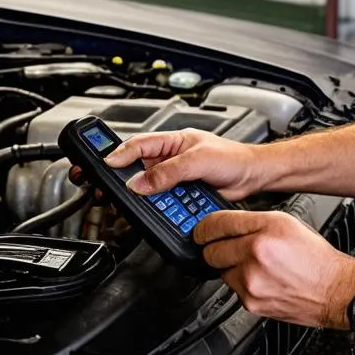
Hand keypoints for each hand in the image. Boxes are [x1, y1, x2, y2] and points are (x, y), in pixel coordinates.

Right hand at [104, 128, 265, 200]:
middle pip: (136, 168)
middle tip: (100, 186)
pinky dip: (153, 209)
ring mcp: (175, 178)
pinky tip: (150, 212)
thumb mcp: (198, 161)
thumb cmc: (233, 157)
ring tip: (122, 202)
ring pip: (147, 188)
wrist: (254, 177)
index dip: (118, 155)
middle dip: (118, 178)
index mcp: (172, 142)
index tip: (104, 165)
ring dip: (136, 197)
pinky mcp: (181, 196)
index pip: (138, 145)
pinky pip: (161, 203)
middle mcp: (170, 159)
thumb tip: (141, 182)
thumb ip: (169, 171)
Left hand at [194, 210, 354, 328]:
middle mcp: (255, 254)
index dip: (204, 226)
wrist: (335, 291)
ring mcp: (251, 281)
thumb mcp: (287, 224)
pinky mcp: (251, 302)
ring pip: (220, 271)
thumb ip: (254, 221)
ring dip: (230, 267)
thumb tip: (227, 224)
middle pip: (210, 250)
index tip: (201, 229)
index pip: (217, 223)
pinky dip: (241, 283)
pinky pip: (233, 289)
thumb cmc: (315, 258)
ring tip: (252, 264)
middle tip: (222, 247)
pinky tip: (260, 279)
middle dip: (214, 248)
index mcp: (265, 229)